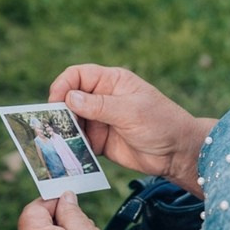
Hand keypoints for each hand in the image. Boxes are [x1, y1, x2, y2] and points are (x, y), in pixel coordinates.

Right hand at [49, 64, 212, 190]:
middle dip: (60, 111)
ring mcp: (101, 120)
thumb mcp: (130, 111)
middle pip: (70, 99)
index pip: (78, 75)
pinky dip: (72, 147)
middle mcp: (103, 98)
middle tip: (52, 127)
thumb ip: (99, 105)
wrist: (178, 153)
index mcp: (111, 82)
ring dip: (64, 131)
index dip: (63, 86)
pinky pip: (80, 142)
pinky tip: (67, 154)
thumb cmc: (161, 123)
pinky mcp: (100, 141)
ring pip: (72, 122)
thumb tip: (69, 98)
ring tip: (57, 142)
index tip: (56, 102)